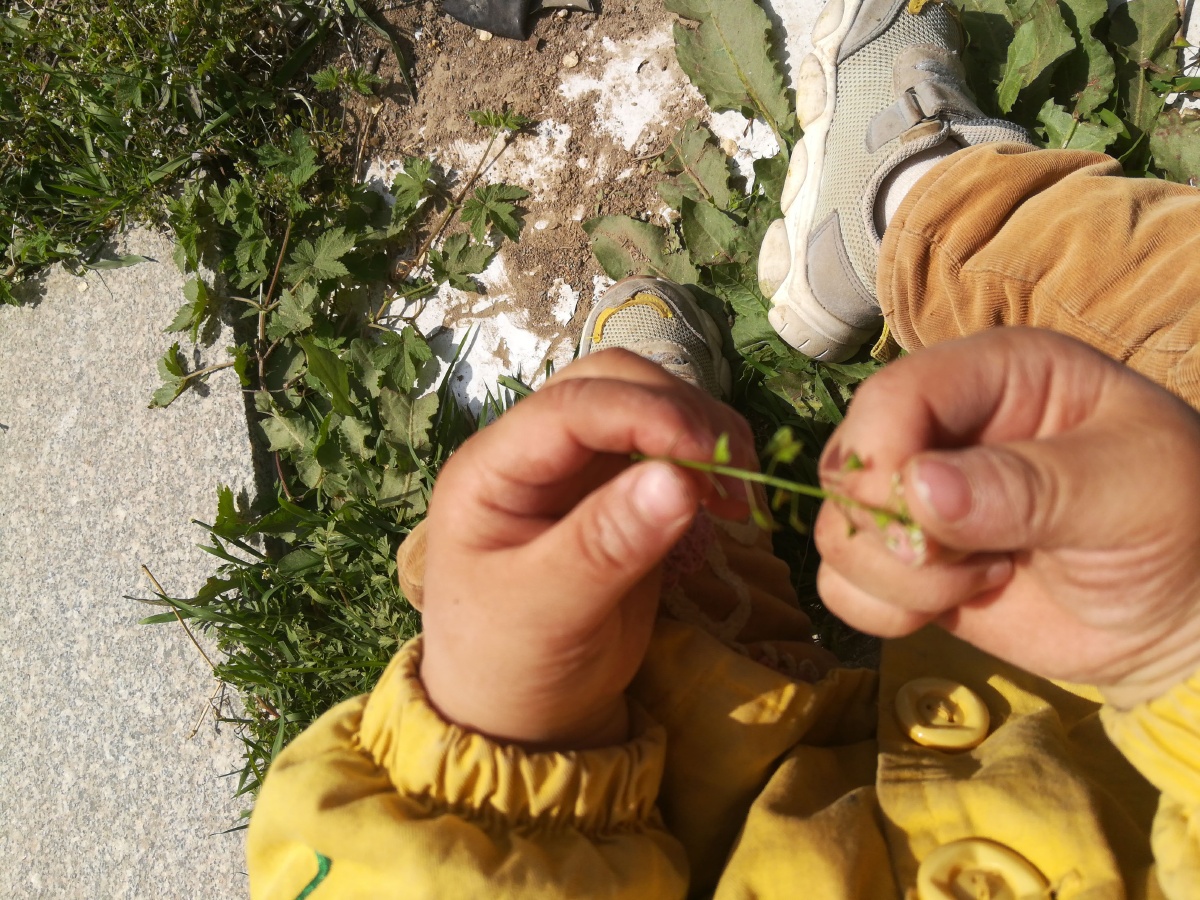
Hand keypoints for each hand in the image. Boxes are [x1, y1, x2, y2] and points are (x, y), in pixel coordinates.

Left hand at [418, 349, 755, 747]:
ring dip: (703, 432)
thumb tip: (682, 479)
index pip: (571, 406)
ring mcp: (577, 468)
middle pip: (612, 384)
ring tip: (738, 496)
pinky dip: (708, 463)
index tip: (708, 451)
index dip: (644, 414)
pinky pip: (669, 451)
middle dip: (679, 413)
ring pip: (648, 406)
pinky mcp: (617, 491)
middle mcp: (533, 452)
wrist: (523, 716)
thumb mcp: (548, 612)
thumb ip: (607, 544)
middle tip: (733, 473)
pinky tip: (730, 504)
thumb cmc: (509, 666)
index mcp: (491, 470)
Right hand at [814, 328, 1199, 707]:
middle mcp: (939, 430)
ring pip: (837, 532)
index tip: (926, 525)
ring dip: (897, 578)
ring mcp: (915, 501)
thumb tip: (919, 487)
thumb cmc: (1179, 523)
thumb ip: (1030, 485)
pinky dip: (883, 610)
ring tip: (981, 580)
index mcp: (994, 376)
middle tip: (967, 563)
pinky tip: (954, 606)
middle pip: (847, 465)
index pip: (894, 395)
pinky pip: (843, 586)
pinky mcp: (904, 566)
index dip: (885, 456)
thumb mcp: (1128, 488)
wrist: (1183, 617)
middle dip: (891, 531)